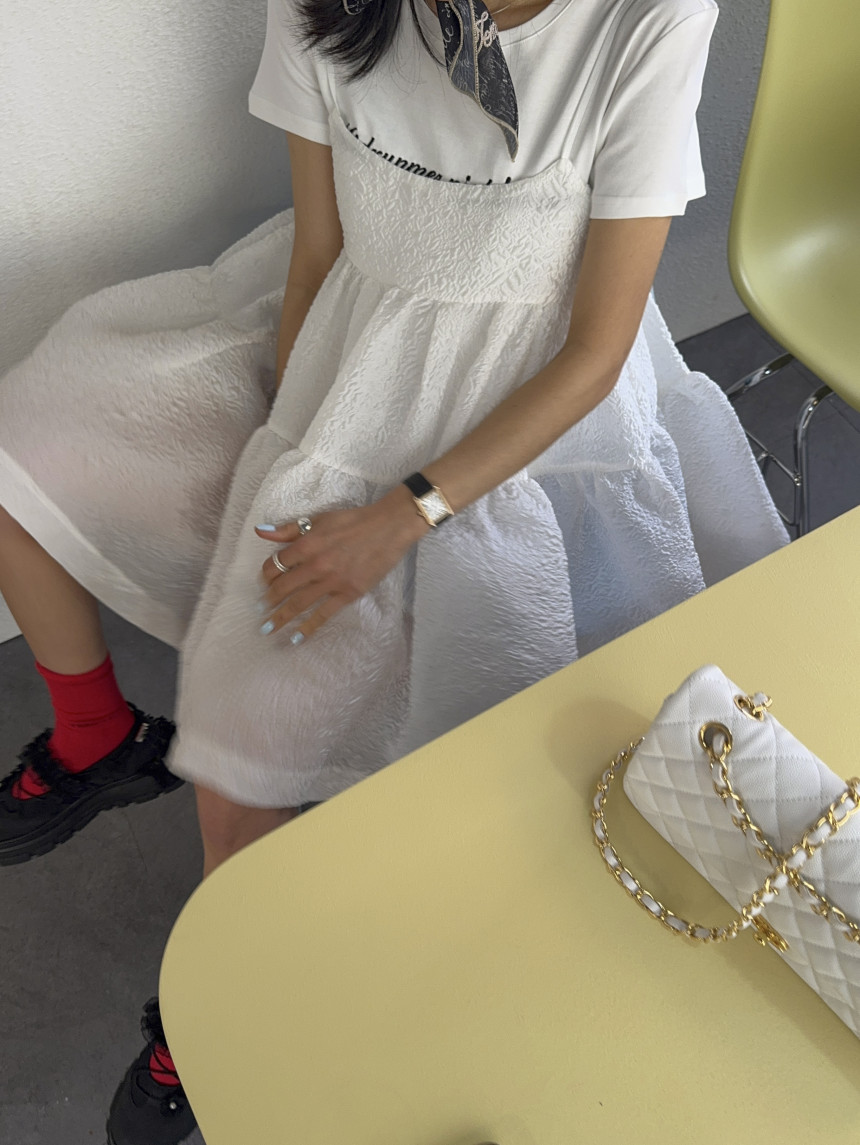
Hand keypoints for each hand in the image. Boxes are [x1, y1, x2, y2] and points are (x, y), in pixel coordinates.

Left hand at [255, 486, 429, 643]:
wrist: (387, 528)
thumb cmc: (352, 521)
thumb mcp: (318, 519)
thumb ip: (288, 529)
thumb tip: (260, 532)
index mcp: (306, 545)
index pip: (275, 565)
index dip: (265, 576)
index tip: (264, 584)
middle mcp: (315, 565)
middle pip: (283, 587)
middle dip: (268, 601)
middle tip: (260, 611)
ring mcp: (332, 581)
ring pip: (298, 603)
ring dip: (280, 617)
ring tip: (267, 628)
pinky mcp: (348, 593)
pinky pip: (323, 614)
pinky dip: (308, 628)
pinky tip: (296, 638)